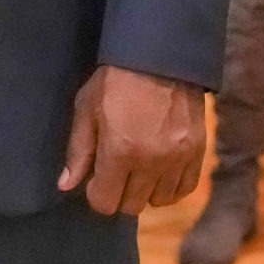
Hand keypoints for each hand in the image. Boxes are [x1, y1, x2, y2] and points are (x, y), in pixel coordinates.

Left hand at [58, 66, 205, 215]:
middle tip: (115, 173)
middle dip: (118, 194)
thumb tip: (66, 186)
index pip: (105, 202)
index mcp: (120, 152)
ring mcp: (178, 159)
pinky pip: (185, 188)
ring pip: (159, 200)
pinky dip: (170, 187)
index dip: (96, 194)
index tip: (95, 180)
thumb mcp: (87, 109)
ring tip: (138, 170)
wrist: (161, 57)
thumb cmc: (116, 81)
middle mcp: (151, 162)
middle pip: (131, 205)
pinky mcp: (197, 152)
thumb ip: (78, 151)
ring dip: (144, 191)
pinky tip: (160, 173)